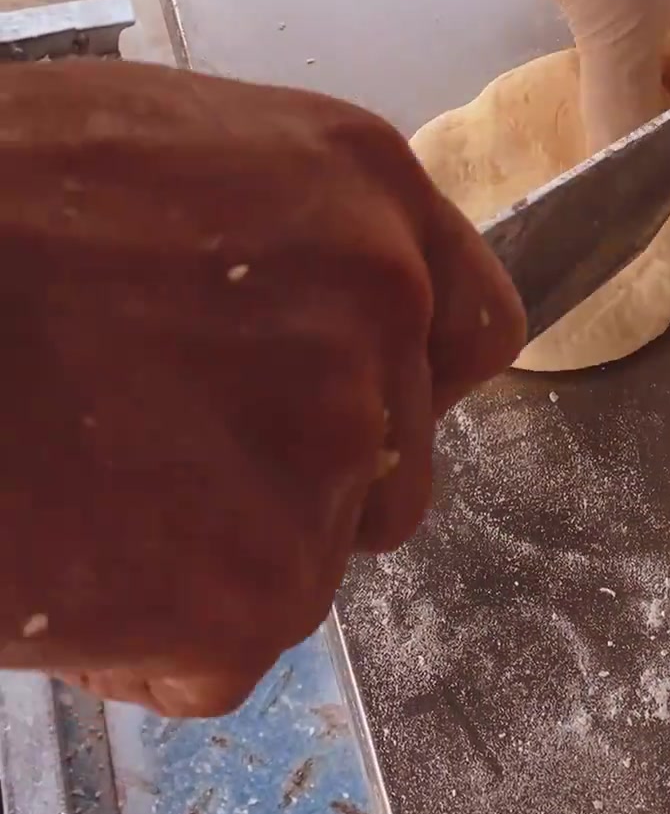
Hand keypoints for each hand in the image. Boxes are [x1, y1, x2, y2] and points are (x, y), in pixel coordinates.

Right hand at [0, 61, 522, 716]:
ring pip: (307, 564)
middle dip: (297, 487)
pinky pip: (221, 660)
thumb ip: (271, 235)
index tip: (352, 416)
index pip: (471, 324)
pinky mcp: (255, 588)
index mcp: (361, 194)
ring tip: (79, 494)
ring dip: (208, 562)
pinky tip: (54, 562)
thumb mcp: (156, 154)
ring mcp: (324, 453)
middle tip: (163, 466)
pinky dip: (140, 647)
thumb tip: (283, 314)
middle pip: (393, 463)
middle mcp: (378, 314)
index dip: (405, 384)